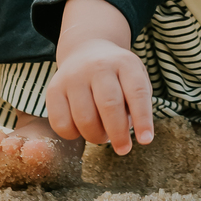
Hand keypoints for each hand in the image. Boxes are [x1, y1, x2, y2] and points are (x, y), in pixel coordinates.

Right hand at [46, 35, 154, 152]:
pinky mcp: (54, 89)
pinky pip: (62, 123)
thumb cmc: (116, 75)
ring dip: (96, 136)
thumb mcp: (134, 77)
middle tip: (124, 149)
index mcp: (124, 63)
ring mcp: (74, 77)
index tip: (146, 140)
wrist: (86, 51)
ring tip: (103, 135)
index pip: (137, 92)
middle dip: (118, 133)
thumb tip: (131, 130)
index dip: (143, 118)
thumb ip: (138, 102)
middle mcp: (98, 67)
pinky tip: (81, 129)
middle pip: (109, 105)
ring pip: (85, 118)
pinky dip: (73, 135)